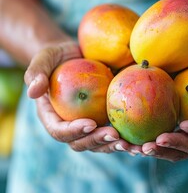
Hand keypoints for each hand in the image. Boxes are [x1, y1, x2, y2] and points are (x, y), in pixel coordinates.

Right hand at [24, 41, 142, 153]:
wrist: (75, 56)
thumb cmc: (57, 57)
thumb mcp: (44, 58)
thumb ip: (36, 72)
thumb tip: (32, 91)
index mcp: (52, 116)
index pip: (59, 130)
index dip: (73, 131)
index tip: (90, 123)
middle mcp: (70, 125)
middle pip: (81, 142)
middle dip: (97, 141)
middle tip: (114, 135)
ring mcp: (89, 123)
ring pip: (99, 143)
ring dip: (114, 146)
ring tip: (130, 144)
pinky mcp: (104, 119)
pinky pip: (114, 132)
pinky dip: (126, 139)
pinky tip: (140, 140)